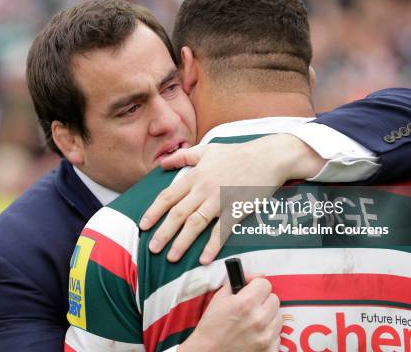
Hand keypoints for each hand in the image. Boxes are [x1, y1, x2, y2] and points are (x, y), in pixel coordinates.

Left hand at [139, 134, 324, 263]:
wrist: (267, 157)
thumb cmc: (237, 153)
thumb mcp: (207, 150)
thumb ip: (182, 157)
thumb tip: (162, 163)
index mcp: (195, 176)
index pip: (168, 196)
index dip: (153, 212)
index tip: (143, 226)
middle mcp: (204, 189)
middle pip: (178, 213)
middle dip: (163, 232)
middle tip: (152, 249)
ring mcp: (220, 201)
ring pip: (196, 224)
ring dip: (182, 242)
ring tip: (171, 257)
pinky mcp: (237, 210)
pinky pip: (222, 231)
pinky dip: (212, 246)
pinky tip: (204, 259)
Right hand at [179, 276, 281, 351]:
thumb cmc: (211, 327)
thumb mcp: (219, 299)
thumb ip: (236, 283)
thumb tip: (252, 276)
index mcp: (245, 304)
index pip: (265, 283)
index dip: (257, 285)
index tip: (252, 289)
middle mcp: (258, 319)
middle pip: (274, 299)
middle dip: (263, 300)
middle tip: (252, 306)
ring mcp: (266, 337)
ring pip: (278, 317)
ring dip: (268, 317)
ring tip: (254, 321)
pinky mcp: (269, 350)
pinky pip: (277, 335)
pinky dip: (269, 333)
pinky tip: (256, 334)